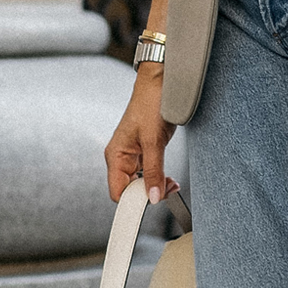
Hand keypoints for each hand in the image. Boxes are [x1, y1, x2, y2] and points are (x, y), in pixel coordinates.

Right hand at [103, 62, 179, 203]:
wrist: (161, 83)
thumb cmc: (150, 103)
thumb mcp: (153, 141)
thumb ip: (153, 171)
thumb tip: (153, 196)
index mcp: (115, 155)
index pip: (118, 191)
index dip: (133, 201)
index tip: (152, 203)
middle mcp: (121, 157)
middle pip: (129, 189)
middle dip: (148, 193)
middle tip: (168, 190)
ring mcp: (133, 155)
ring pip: (140, 182)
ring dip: (155, 186)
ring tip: (171, 184)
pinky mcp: (145, 151)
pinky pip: (148, 173)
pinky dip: (159, 178)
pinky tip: (169, 178)